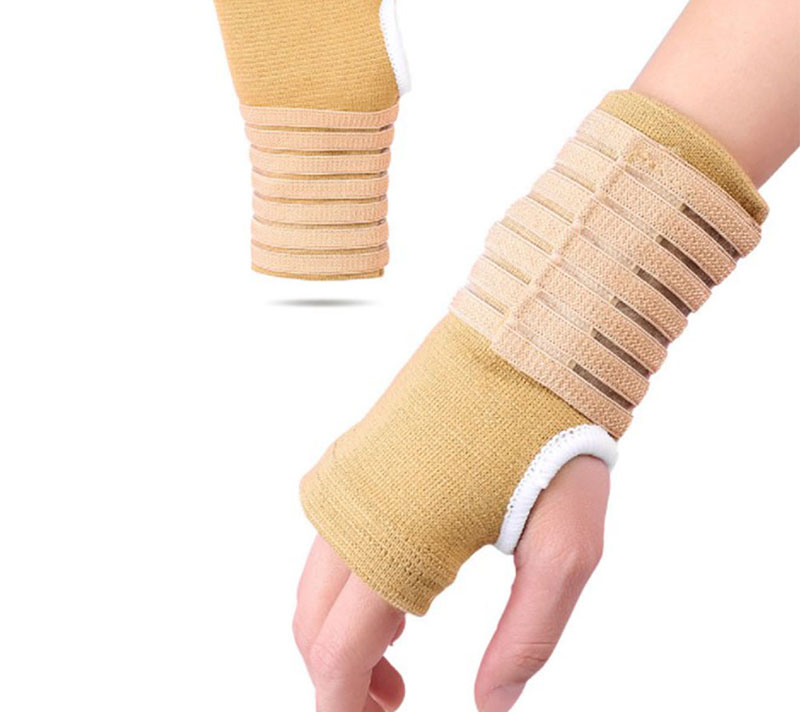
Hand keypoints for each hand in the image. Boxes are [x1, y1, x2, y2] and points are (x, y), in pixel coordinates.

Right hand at [293, 455, 609, 711]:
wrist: (531, 339)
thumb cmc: (554, 436)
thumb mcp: (566, 548)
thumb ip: (529, 637)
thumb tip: (492, 707)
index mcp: (398, 539)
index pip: (339, 652)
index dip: (344, 710)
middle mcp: (355, 509)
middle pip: (312, 624)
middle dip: (337, 679)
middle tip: (394, 705)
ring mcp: (352, 475)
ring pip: (316, 580)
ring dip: (339, 631)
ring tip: (397, 658)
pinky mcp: (362, 452)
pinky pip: (329, 535)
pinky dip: (344, 582)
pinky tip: (396, 589)